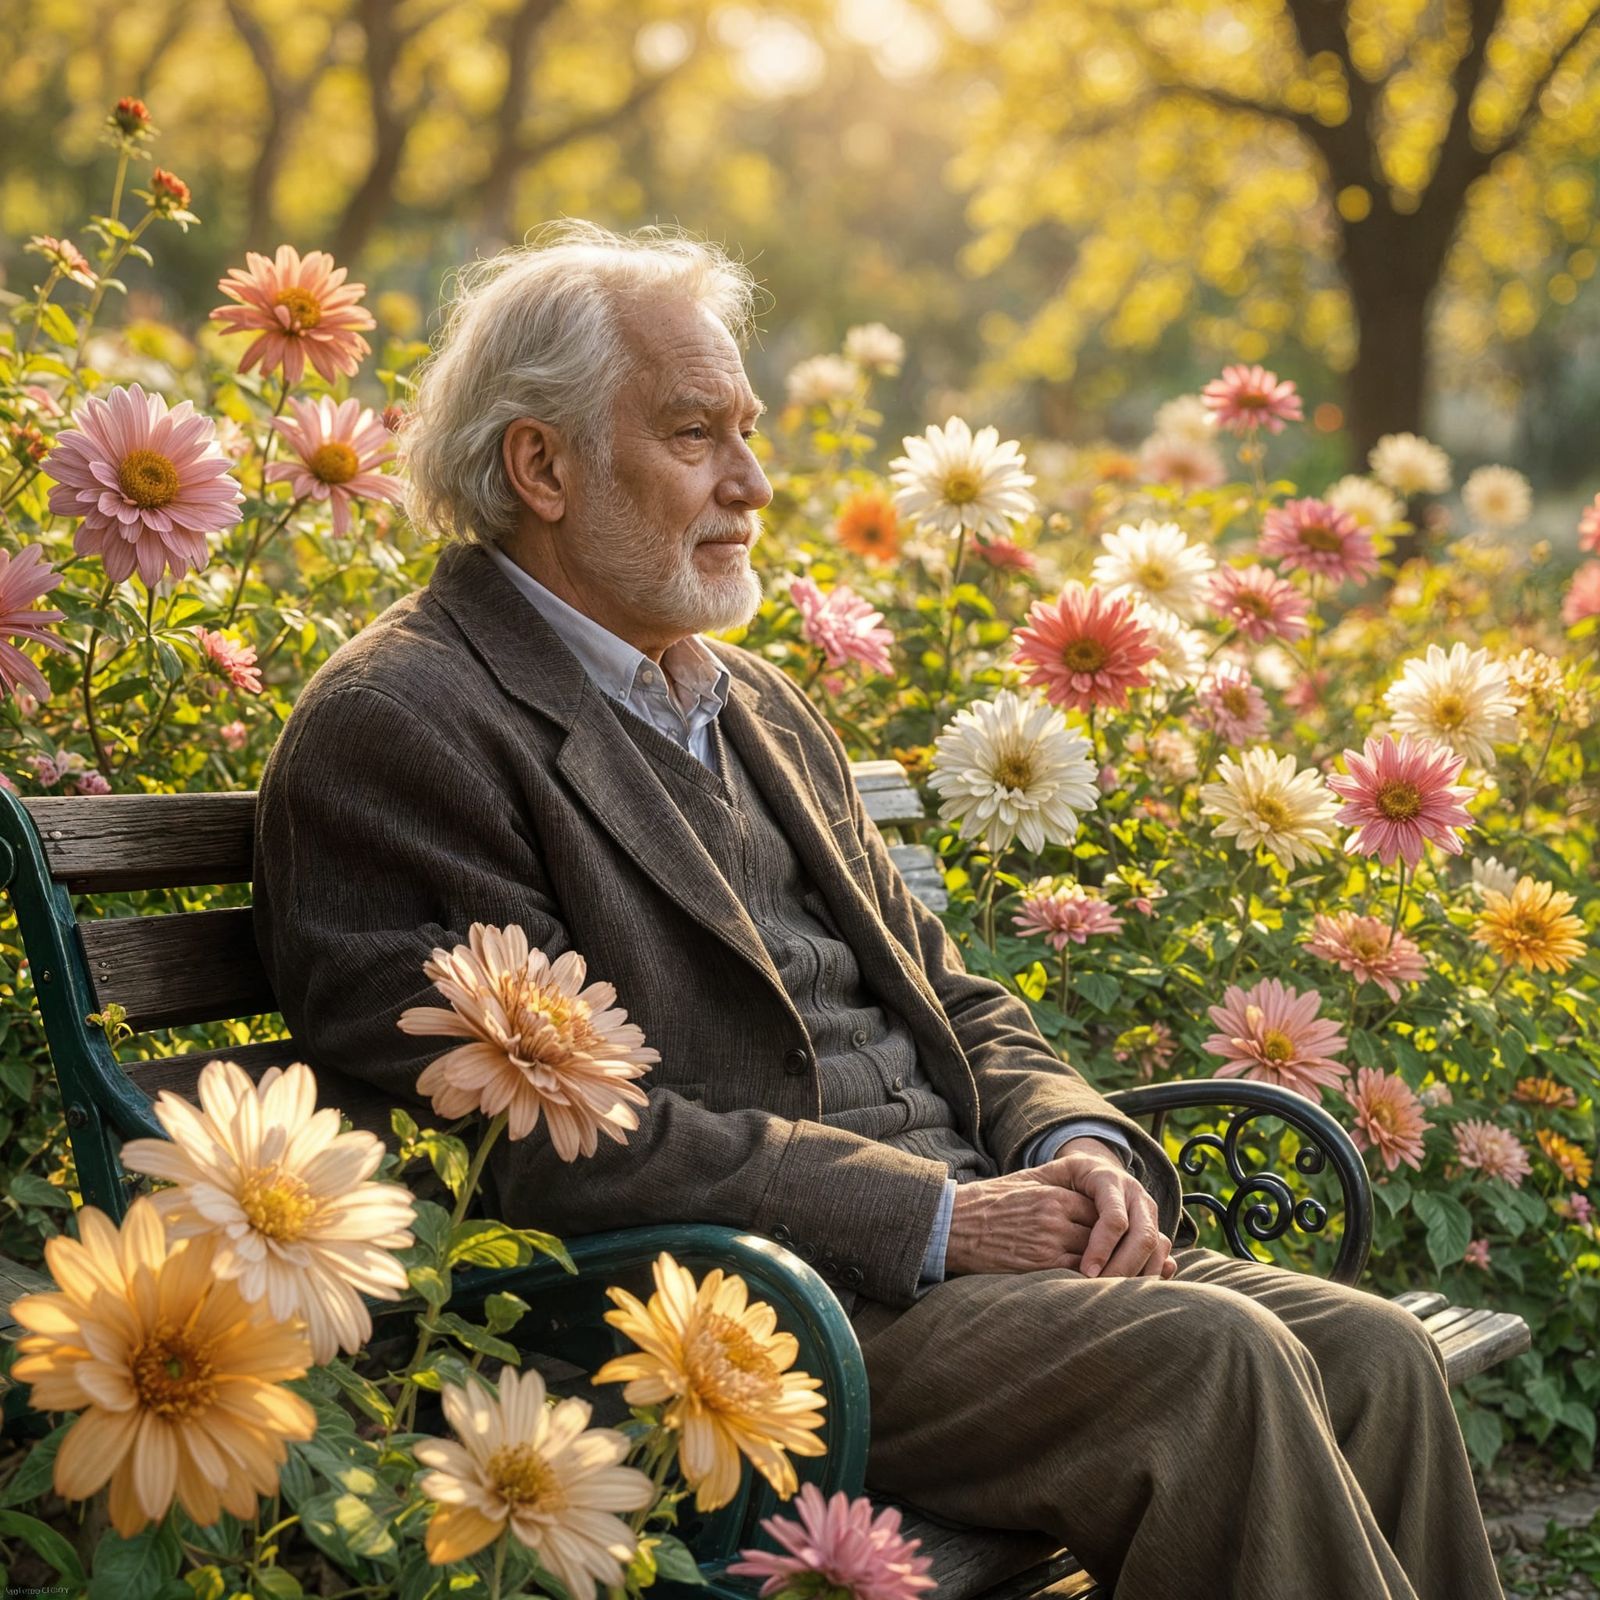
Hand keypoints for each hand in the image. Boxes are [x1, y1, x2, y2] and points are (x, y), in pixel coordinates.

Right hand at [944, 1167, 1099, 1276]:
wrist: (952, 1225)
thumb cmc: (986, 1204)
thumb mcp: (1023, 1184)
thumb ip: (1055, 1190)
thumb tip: (1081, 1202)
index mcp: (1053, 1195)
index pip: (1098, 1210)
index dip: (1104, 1224)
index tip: (1105, 1235)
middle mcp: (1055, 1217)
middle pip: (1101, 1234)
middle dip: (1106, 1246)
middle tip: (1113, 1257)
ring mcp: (1048, 1243)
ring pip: (1093, 1257)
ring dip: (1099, 1265)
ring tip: (1104, 1274)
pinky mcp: (1038, 1267)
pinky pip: (1075, 1275)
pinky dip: (1084, 1280)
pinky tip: (1086, 1285)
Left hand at [1037, 1137, 1176, 1280]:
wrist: (1088, 1173)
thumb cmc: (1058, 1182)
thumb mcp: (1048, 1178)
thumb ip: (1043, 1192)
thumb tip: (1038, 1213)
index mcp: (1107, 1177)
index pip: (1113, 1218)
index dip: (1102, 1247)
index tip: (1086, 1273)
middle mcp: (1133, 1192)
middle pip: (1142, 1234)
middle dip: (1124, 1266)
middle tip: (1103, 1290)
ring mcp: (1147, 1210)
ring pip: (1157, 1245)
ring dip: (1141, 1274)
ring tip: (1117, 1296)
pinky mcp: (1154, 1227)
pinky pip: (1163, 1253)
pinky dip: (1152, 1273)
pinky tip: (1135, 1291)